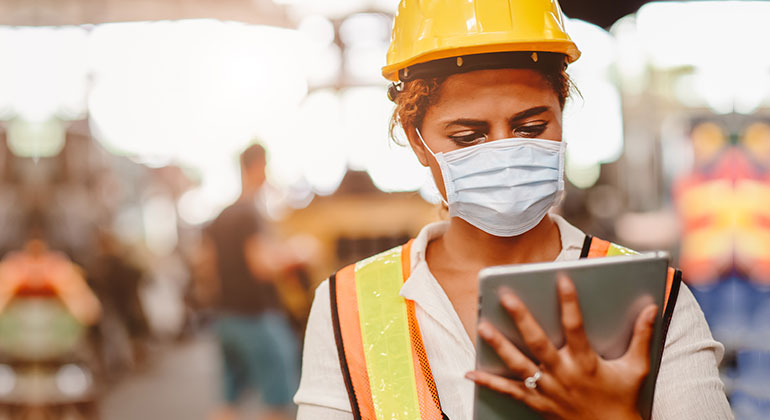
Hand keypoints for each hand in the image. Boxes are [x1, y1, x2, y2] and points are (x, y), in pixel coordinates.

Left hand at [466, 275, 657, 419]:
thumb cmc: (623, 400)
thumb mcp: (637, 368)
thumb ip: (642, 336)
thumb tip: (652, 308)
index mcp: (587, 362)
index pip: (576, 326)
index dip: (569, 301)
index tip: (561, 277)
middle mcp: (564, 374)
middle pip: (538, 342)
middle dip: (522, 318)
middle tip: (506, 296)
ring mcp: (548, 390)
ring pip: (519, 365)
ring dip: (499, 346)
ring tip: (482, 327)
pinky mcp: (538, 403)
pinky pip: (509, 392)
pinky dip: (489, 382)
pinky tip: (470, 371)